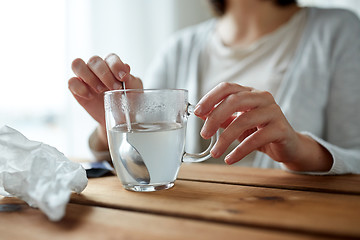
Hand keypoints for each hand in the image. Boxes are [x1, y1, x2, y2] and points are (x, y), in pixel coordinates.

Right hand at [68, 53, 142, 148]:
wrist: (119, 119)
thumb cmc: (127, 101)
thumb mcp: (134, 90)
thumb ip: (131, 79)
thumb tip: (126, 67)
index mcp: (112, 66)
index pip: (111, 58)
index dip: (116, 65)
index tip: (123, 78)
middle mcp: (97, 69)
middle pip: (94, 60)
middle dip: (104, 74)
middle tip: (115, 88)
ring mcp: (85, 78)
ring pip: (77, 64)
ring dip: (89, 77)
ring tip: (100, 90)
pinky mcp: (76, 89)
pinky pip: (71, 82)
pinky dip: (80, 88)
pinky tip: (90, 96)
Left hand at [194, 82, 331, 171]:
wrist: (288, 146)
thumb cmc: (260, 132)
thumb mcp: (237, 123)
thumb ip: (222, 118)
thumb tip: (200, 114)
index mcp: (250, 93)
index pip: (227, 87)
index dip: (210, 98)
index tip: (197, 112)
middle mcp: (262, 98)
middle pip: (234, 100)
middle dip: (215, 117)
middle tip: (204, 134)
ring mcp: (273, 112)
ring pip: (244, 120)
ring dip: (225, 138)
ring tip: (215, 152)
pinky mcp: (281, 129)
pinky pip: (256, 139)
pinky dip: (240, 150)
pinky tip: (230, 159)